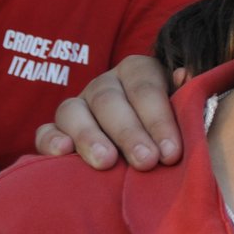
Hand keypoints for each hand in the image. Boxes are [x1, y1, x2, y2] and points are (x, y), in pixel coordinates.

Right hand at [32, 55, 179, 170]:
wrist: (146, 144)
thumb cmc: (171, 128)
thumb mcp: (184, 107)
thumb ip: (187, 96)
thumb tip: (187, 76)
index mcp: (139, 71)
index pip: (146, 89)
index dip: (159, 120)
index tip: (172, 153)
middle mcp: (105, 84)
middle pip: (110, 102)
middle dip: (129, 134)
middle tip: (146, 162)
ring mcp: (78, 104)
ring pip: (73, 112)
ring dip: (90, 137)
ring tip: (106, 163)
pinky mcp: (56, 128)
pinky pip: (45, 130)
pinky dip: (50, 140)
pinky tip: (62, 153)